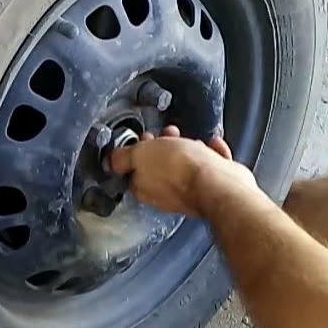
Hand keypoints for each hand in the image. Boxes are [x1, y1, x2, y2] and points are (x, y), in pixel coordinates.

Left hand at [106, 125, 259, 216]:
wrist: (218, 183)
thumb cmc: (182, 170)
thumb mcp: (140, 154)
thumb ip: (122, 157)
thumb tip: (109, 161)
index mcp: (144, 187)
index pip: (133, 168)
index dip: (138, 149)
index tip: (145, 137)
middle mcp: (166, 194)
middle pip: (160, 166)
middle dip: (164, 146)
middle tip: (168, 134)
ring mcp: (191, 191)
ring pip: (186, 167)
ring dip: (188, 150)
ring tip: (192, 139)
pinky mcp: (214, 187)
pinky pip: (211, 167)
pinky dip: (212, 155)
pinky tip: (212, 146)